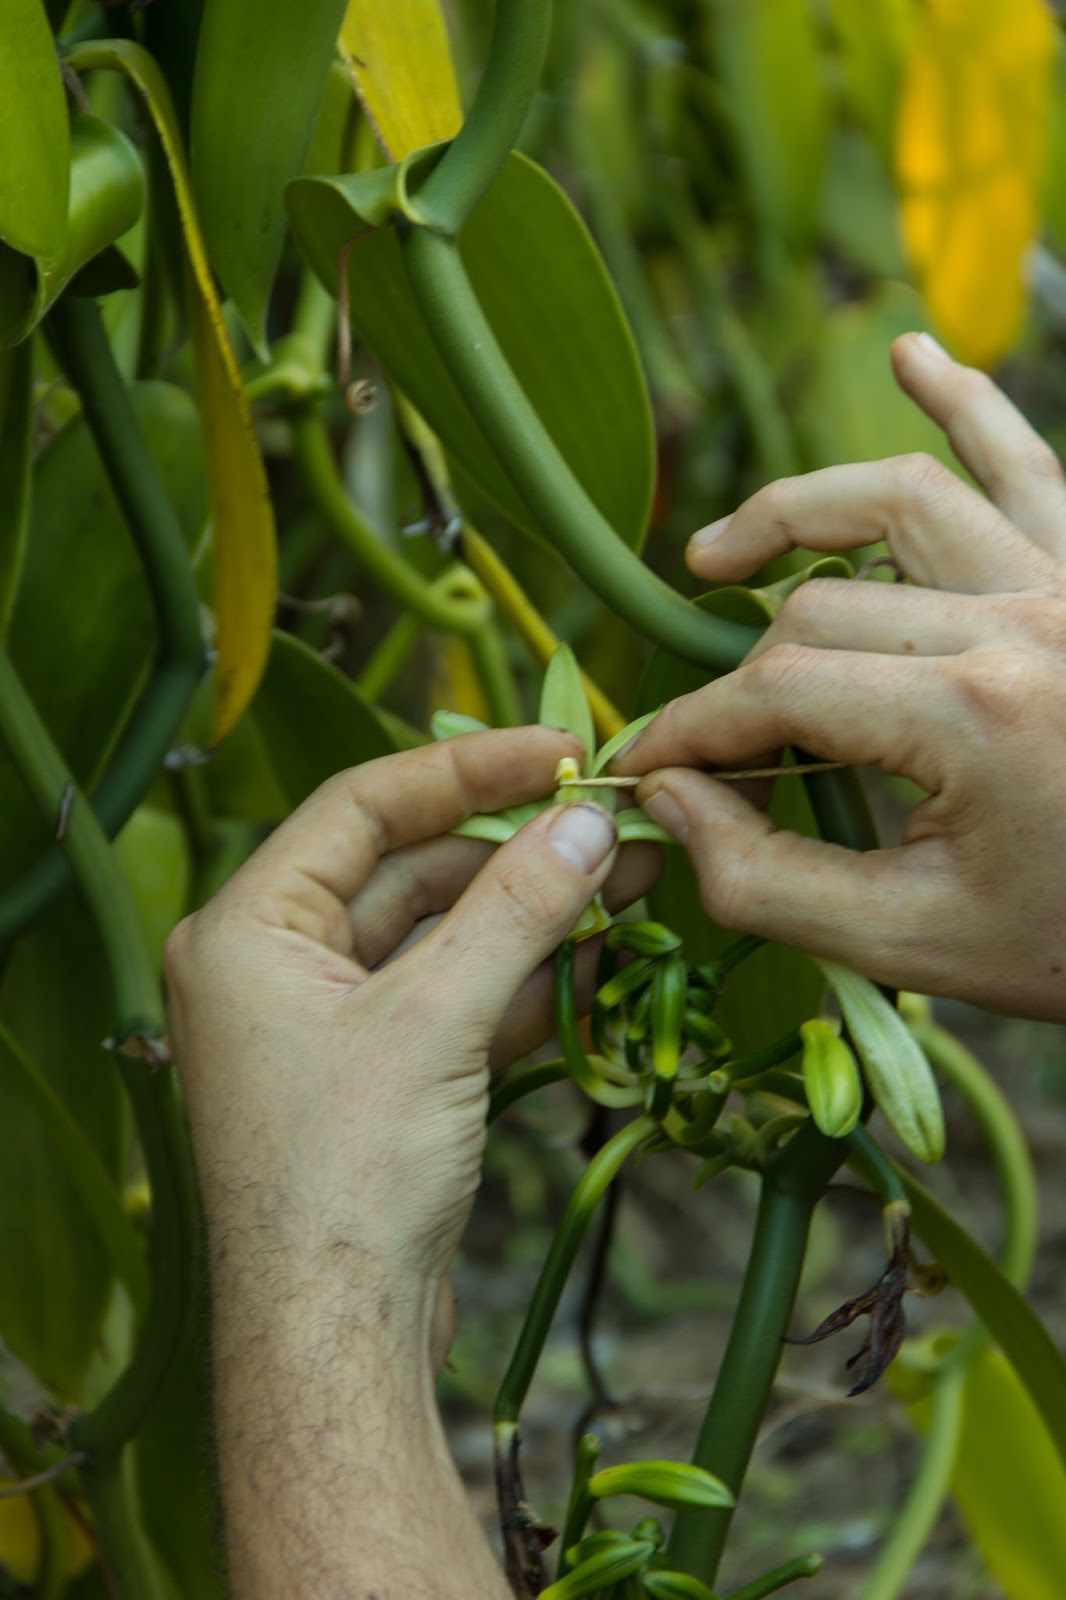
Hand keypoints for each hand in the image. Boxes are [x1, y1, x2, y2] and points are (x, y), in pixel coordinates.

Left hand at [167, 726, 655, 1323]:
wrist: (336, 1340)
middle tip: (611, 819)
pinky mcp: (380, 1077)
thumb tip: (591, 821)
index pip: (362, 805)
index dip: (465, 768)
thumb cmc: (347, 1175)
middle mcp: (278, 965)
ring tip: (628, 877)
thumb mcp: (435, 1021)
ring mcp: (331, 1024)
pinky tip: (597, 950)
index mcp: (248, 929)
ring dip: (530, 911)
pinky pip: (455, 998)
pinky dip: (521, 977)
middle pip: (409, 868)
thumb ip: (516, 909)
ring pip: (442, 935)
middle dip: (513, 847)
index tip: (560, 747)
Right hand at [616, 332, 1065, 1020]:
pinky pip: (1027, 461)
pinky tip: (912, 354)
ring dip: (799, 510)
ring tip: (719, 554)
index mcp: (975, 717)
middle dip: (738, 678)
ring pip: (902, 496)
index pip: (774, 692)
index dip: (688, 729)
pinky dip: (966, 405)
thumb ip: (766, 881)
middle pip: (819, 611)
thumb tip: (671, 798)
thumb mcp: (911, 944)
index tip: (640, 764)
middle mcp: (1023, 622)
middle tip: (705, 741)